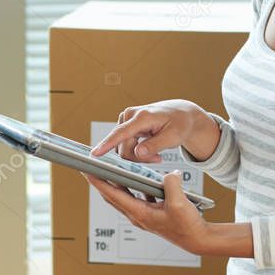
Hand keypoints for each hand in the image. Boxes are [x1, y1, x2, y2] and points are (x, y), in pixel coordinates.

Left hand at [85, 170, 210, 254]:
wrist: (199, 239)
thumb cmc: (188, 226)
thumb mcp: (180, 202)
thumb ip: (171, 184)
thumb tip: (169, 174)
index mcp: (140, 213)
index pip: (112, 194)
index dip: (98, 181)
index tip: (86, 169)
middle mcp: (138, 215)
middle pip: (113, 196)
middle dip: (101, 181)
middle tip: (91, 166)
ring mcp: (144, 215)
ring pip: (124, 196)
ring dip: (117, 183)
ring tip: (111, 168)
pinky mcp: (152, 213)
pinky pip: (139, 196)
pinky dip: (135, 186)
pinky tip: (139, 175)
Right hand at [90, 100, 220, 163]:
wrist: (180, 114)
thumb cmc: (179, 124)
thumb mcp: (173, 137)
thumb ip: (155, 145)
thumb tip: (137, 152)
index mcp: (141, 116)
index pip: (121, 133)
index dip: (107, 144)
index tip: (95, 154)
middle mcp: (129, 115)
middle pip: (123, 148)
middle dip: (139, 159)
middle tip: (158, 160)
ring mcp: (126, 120)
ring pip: (123, 149)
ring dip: (139, 157)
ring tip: (157, 156)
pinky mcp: (126, 126)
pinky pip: (125, 146)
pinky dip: (137, 153)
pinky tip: (151, 152)